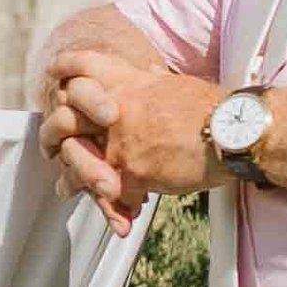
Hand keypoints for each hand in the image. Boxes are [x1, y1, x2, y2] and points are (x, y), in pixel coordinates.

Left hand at [39, 46, 216, 232]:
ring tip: (65, 190)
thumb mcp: (174, 84)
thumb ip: (149, 82)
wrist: (235, 130)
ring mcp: (121, 141)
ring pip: (76, 161)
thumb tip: (146, 71)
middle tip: (50, 151)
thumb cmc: (214, 108)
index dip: (63, 73)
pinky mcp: (133, 171)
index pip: (80, 66)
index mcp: (127, 83)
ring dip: (72, 179)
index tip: (56, 85)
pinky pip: (110, 195)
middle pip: (64, 118)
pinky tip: (117, 221)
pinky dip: (113, 210)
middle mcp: (116, 108)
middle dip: (52, 136)